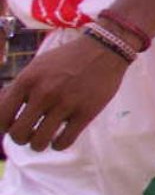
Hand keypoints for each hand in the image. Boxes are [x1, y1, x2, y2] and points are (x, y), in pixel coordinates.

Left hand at [0, 30, 130, 151]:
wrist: (104, 49)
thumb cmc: (67, 58)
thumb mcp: (36, 66)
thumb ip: (18, 87)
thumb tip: (1, 108)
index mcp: (27, 81)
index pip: (2, 117)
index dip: (4, 127)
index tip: (13, 126)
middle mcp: (44, 93)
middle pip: (18, 134)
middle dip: (22, 139)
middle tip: (30, 134)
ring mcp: (65, 104)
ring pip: (40, 142)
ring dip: (39, 144)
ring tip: (44, 138)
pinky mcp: (86, 112)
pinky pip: (64, 142)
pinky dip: (58, 144)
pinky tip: (60, 138)